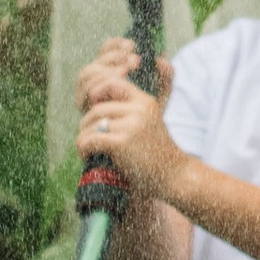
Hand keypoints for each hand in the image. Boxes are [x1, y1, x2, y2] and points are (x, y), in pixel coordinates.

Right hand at [75, 34, 173, 115]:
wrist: (144, 143)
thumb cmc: (150, 116)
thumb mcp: (161, 94)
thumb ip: (165, 77)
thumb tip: (163, 60)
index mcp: (109, 73)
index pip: (105, 51)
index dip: (114, 45)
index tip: (133, 45)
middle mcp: (95, 83)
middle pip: (96, 60)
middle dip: (112, 57)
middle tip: (134, 60)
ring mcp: (88, 96)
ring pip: (86, 75)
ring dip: (105, 69)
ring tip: (126, 70)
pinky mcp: (86, 108)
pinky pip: (86, 93)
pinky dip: (98, 86)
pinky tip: (116, 88)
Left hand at [75, 79, 181, 196]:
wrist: (175, 176)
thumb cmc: (159, 154)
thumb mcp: (149, 124)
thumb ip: (131, 113)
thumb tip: (96, 105)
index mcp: (146, 102)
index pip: (115, 84)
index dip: (98, 91)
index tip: (93, 105)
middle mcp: (139, 110)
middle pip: (97, 109)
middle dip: (87, 124)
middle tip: (88, 139)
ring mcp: (131, 126)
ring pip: (91, 125)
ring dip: (84, 138)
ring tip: (88, 150)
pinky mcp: (121, 143)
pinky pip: (90, 140)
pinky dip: (83, 148)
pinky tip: (87, 156)